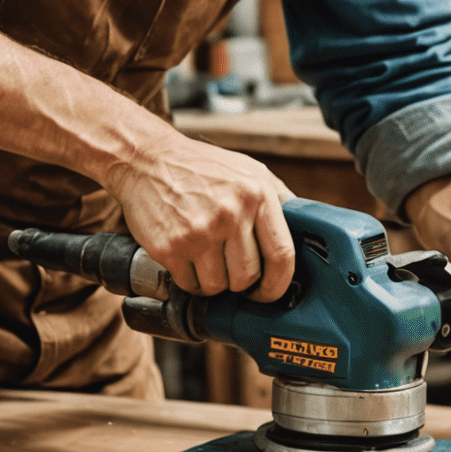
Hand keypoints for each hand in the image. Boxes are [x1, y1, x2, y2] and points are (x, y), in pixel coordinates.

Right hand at [106, 131, 295, 300]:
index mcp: (256, 195)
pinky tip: (188, 258)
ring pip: (218, 286)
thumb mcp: (249, 170)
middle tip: (231, 269)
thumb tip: (304, 230)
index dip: (278, 283)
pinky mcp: (170, 247)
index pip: (282, 255)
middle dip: (241, 282)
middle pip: (247, 277)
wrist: (146, 160)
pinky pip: (190, 285)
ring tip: (206, 257)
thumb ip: (278, 199)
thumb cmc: (201, 167)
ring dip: (214, 281)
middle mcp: (230, 214)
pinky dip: (190, 280)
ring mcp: (198, 232)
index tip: (271, 291)